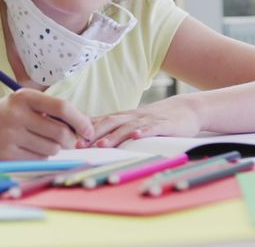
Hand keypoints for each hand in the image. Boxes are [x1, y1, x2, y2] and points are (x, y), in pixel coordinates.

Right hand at [0, 89, 93, 159]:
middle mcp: (16, 114)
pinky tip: (27, 150)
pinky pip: (38, 160)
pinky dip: (40, 157)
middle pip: (61, 133)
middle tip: (67, 141)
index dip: (81, 120)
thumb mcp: (22, 104)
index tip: (89, 131)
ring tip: (39, 142)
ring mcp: (10, 136)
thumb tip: (83, 131)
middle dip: (70, 140)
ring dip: (53, 149)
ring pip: (51, 150)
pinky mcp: (5, 155)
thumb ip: (50, 113)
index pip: (62, 107)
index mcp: (24, 97)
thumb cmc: (3, 115)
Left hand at [82, 95, 202, 147]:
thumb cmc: (156, 119)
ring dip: (114, 136)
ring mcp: (147, 120)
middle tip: (79, 145)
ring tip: (102, 145)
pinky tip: (137, 136)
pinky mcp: (163, 125)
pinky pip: (152, 128)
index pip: (100, 122)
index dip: (84, 130)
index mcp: (123, 118)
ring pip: (127, 128)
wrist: (186, 110)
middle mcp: (132, 117)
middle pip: (109, 123)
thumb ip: (115, 128)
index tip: (69, 140)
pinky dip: (143, 132)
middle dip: (93, 134)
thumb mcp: (133, 122)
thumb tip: (90, 135)